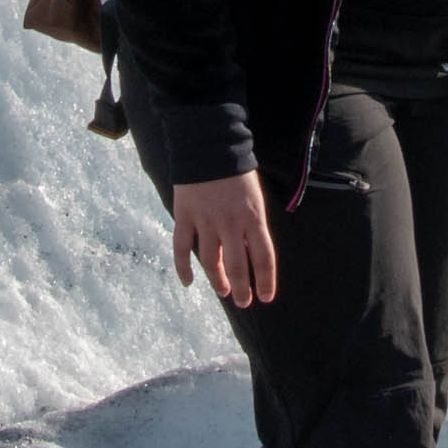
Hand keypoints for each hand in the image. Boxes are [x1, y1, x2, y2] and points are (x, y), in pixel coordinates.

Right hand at [172, 174, 280, 310]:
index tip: (265, 297)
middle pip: (237, 266)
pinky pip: (181, 248)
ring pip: (211, 262)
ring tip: (223, 292)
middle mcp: (230, 223)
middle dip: (242, 288)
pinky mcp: (184, 216)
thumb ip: (253, 225)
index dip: (265, 281)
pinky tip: (188, 282)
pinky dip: (183, 267)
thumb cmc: (237, 172)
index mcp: (253, 218)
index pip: (263, 258)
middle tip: (243, 301)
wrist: (210, 146)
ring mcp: (205, 221)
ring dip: (217, 281)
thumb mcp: (255, 198)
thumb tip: (252, 253)